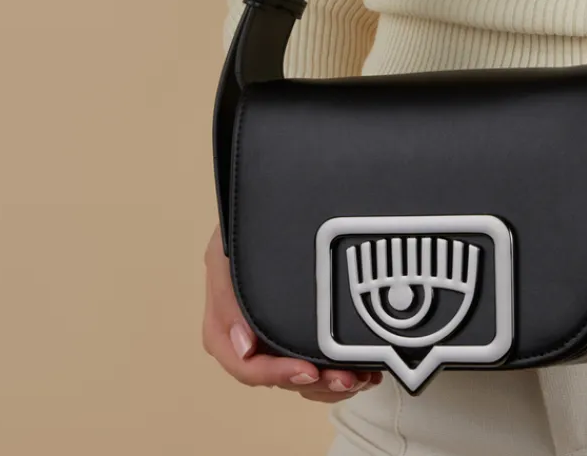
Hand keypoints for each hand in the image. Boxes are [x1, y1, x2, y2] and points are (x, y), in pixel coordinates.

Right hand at [202, 223, 382, 402]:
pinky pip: (320, 360)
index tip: (307, 371)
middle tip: (348, 378)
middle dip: (316, 383)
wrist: (270, 203)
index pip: (245, 364)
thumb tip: (244, 346)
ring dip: (332, 382)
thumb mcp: (223, 251)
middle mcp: (251, 334)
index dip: (275, 374)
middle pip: (281, 376)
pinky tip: (364, 367)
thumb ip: (226, 296)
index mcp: (226, 322)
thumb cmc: (243, 225)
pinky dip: (340, 368)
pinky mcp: (302, 329)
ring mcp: (278, 334)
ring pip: (303, 375)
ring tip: (362, 375)